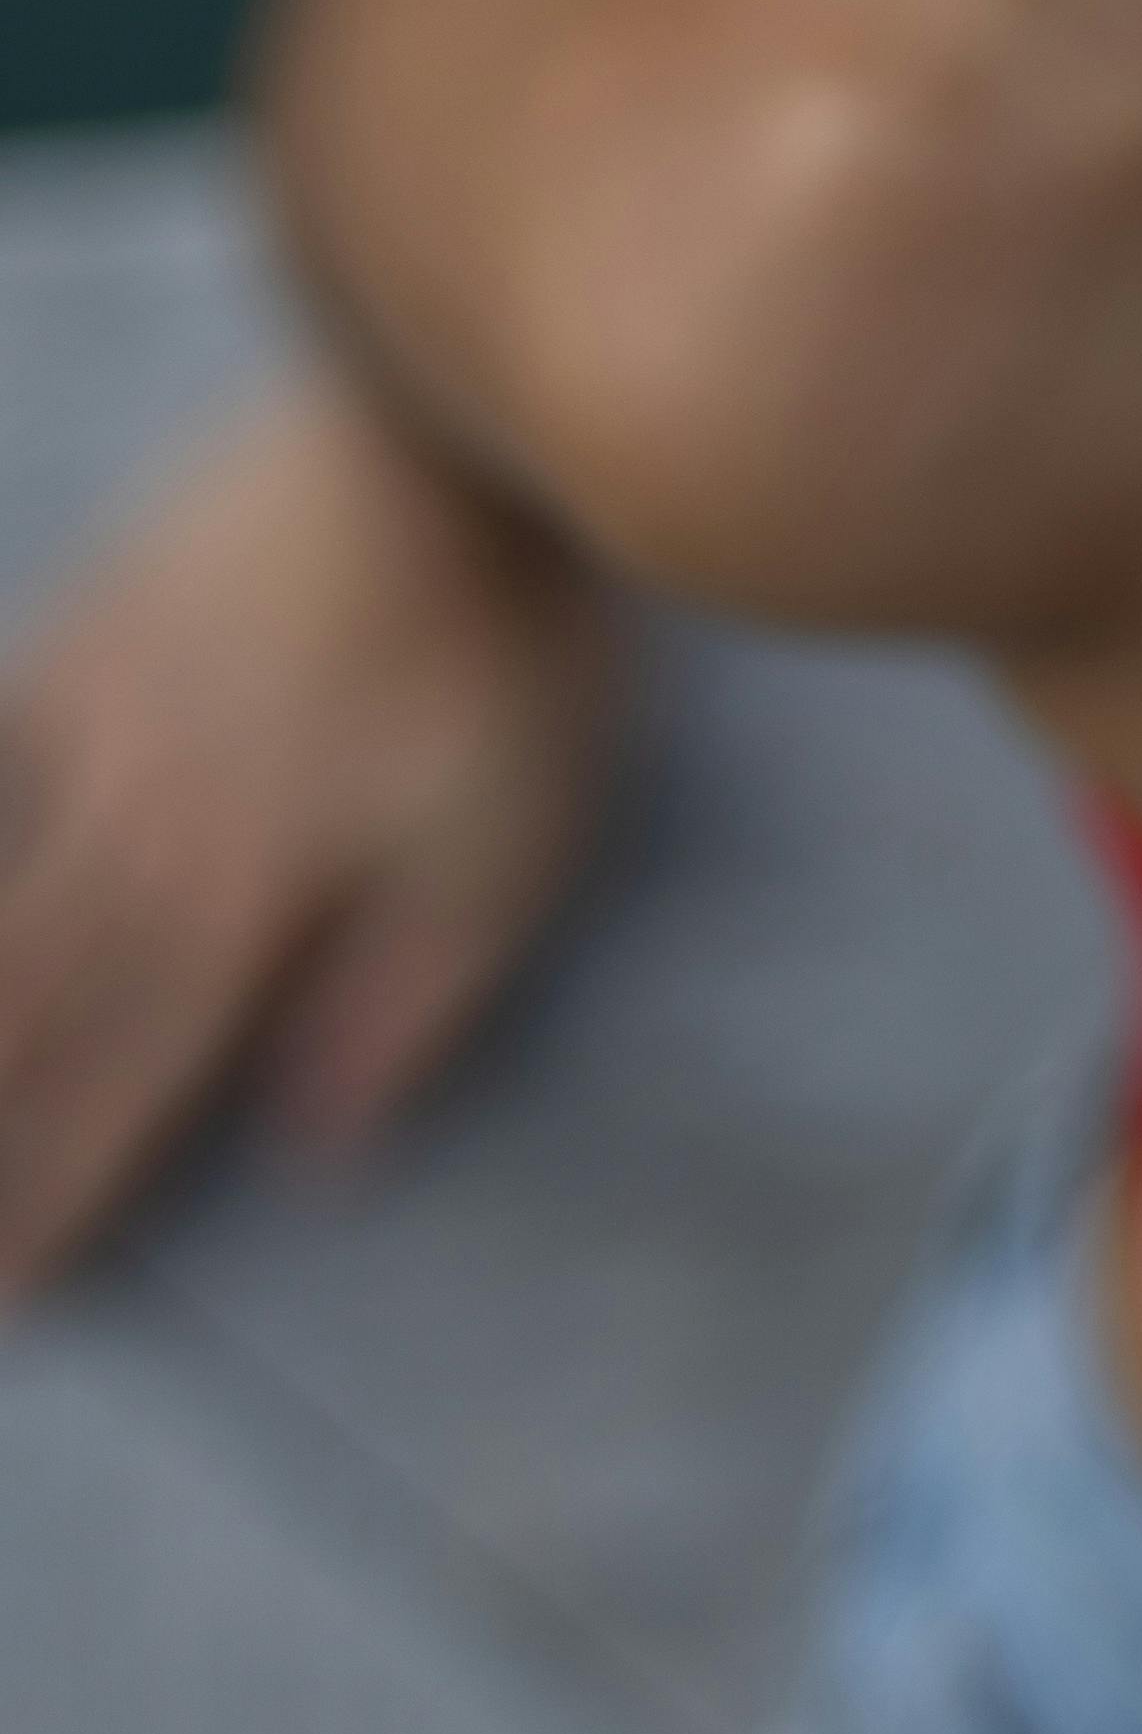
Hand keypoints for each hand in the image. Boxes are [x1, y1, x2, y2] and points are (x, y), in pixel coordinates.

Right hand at [0, 370, 625, 1294]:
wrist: (439, 437)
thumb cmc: (501, 651)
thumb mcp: (501, 851)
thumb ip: (398, 1004)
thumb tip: (303, 1144)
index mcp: (230, 893)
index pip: (123, 1078)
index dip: (62, 1191)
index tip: (14, 1296)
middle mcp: (126, 819)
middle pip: (18, 1005)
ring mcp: (87, 710)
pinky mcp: (85, 619)